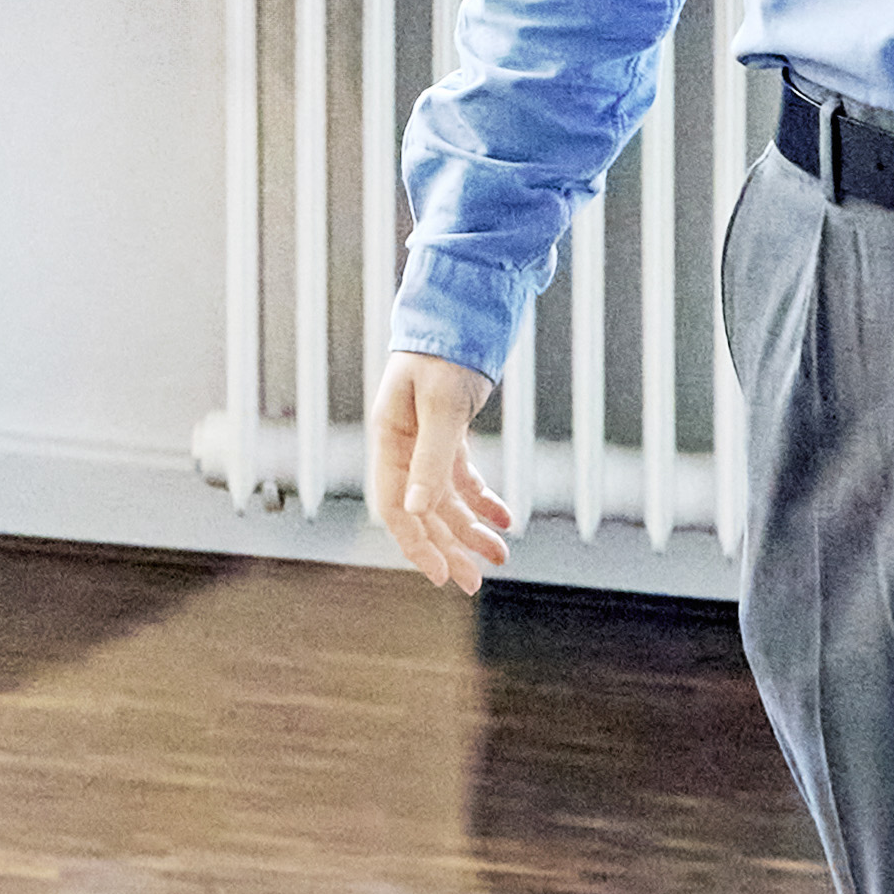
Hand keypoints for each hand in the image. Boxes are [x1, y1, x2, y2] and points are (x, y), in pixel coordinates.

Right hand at [368, 351, 508, 594]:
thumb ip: (429, 459)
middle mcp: (402, 447)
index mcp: (389, 441)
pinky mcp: (448, 434)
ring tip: (501, 554)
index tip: (439, 575)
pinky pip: (462, 479)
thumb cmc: (444, 353)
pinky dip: (483, 499)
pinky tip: (505, 518)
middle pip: (422, 511)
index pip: (393, 507)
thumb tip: (415, 511)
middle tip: (474, 581)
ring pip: (445, 499)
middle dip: (449, 547)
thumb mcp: (440, 407)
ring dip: (471, 529)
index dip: (415, 544)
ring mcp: (425, 442)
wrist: (463, 312)